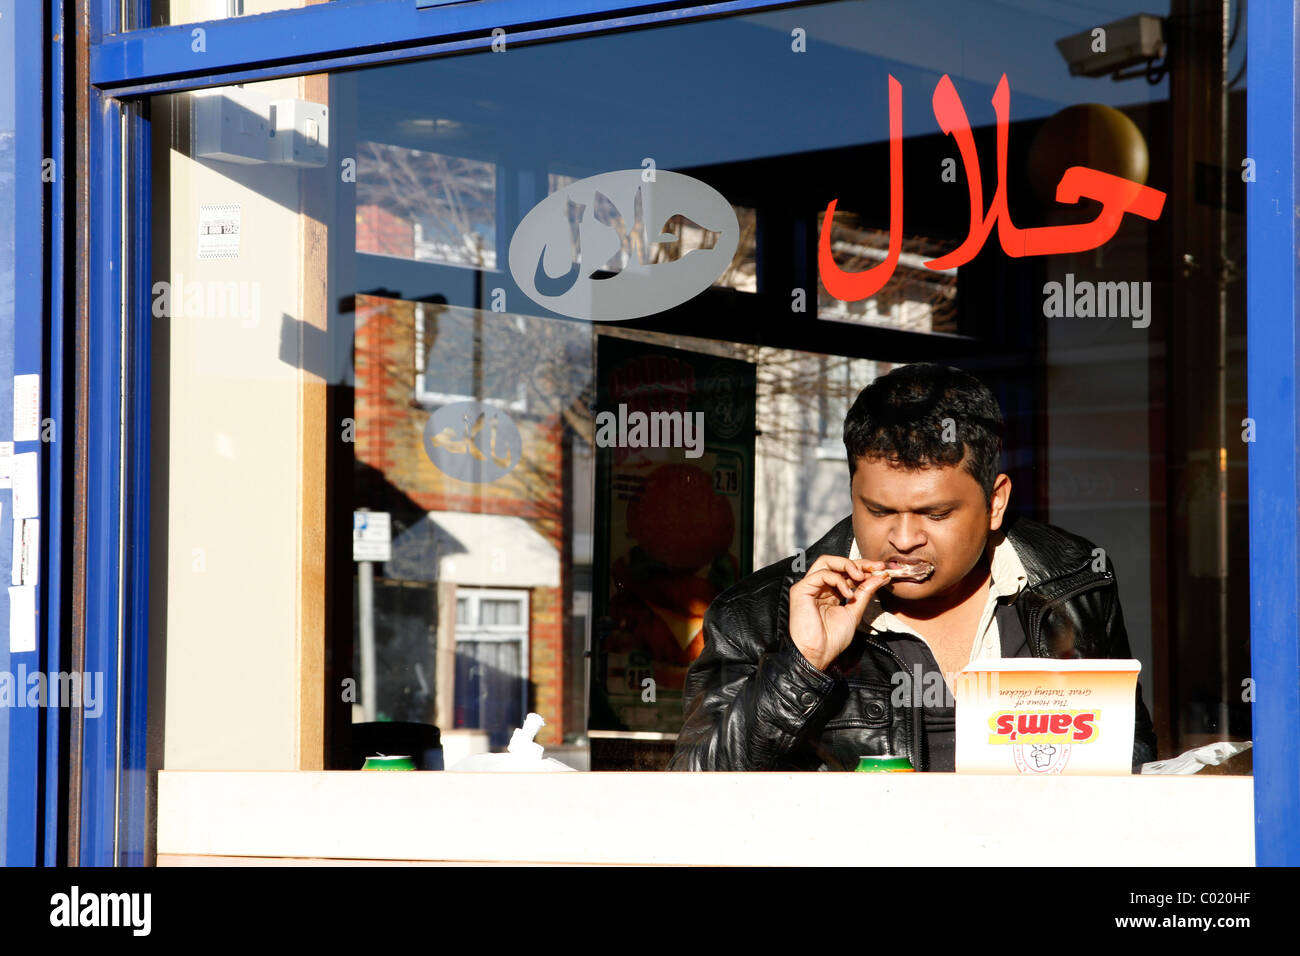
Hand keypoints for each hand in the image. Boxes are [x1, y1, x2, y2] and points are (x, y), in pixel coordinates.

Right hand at [788, 556, 888, 670]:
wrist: (818, 654)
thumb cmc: (832, 639)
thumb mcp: (854, 612)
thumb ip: (865, 593)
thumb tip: (880, 577)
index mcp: (829, 592)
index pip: (846, 572)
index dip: (864, 568)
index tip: (881, 570)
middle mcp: (818, 587)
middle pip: (836, 562)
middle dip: (858, 563)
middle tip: (876, 568)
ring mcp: (808, 587)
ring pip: (826, 562)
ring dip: (847, 565)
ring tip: (861, 577)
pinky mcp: (801, 590)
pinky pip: (821, 574)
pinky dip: (838, 580)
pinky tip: (848, 593)